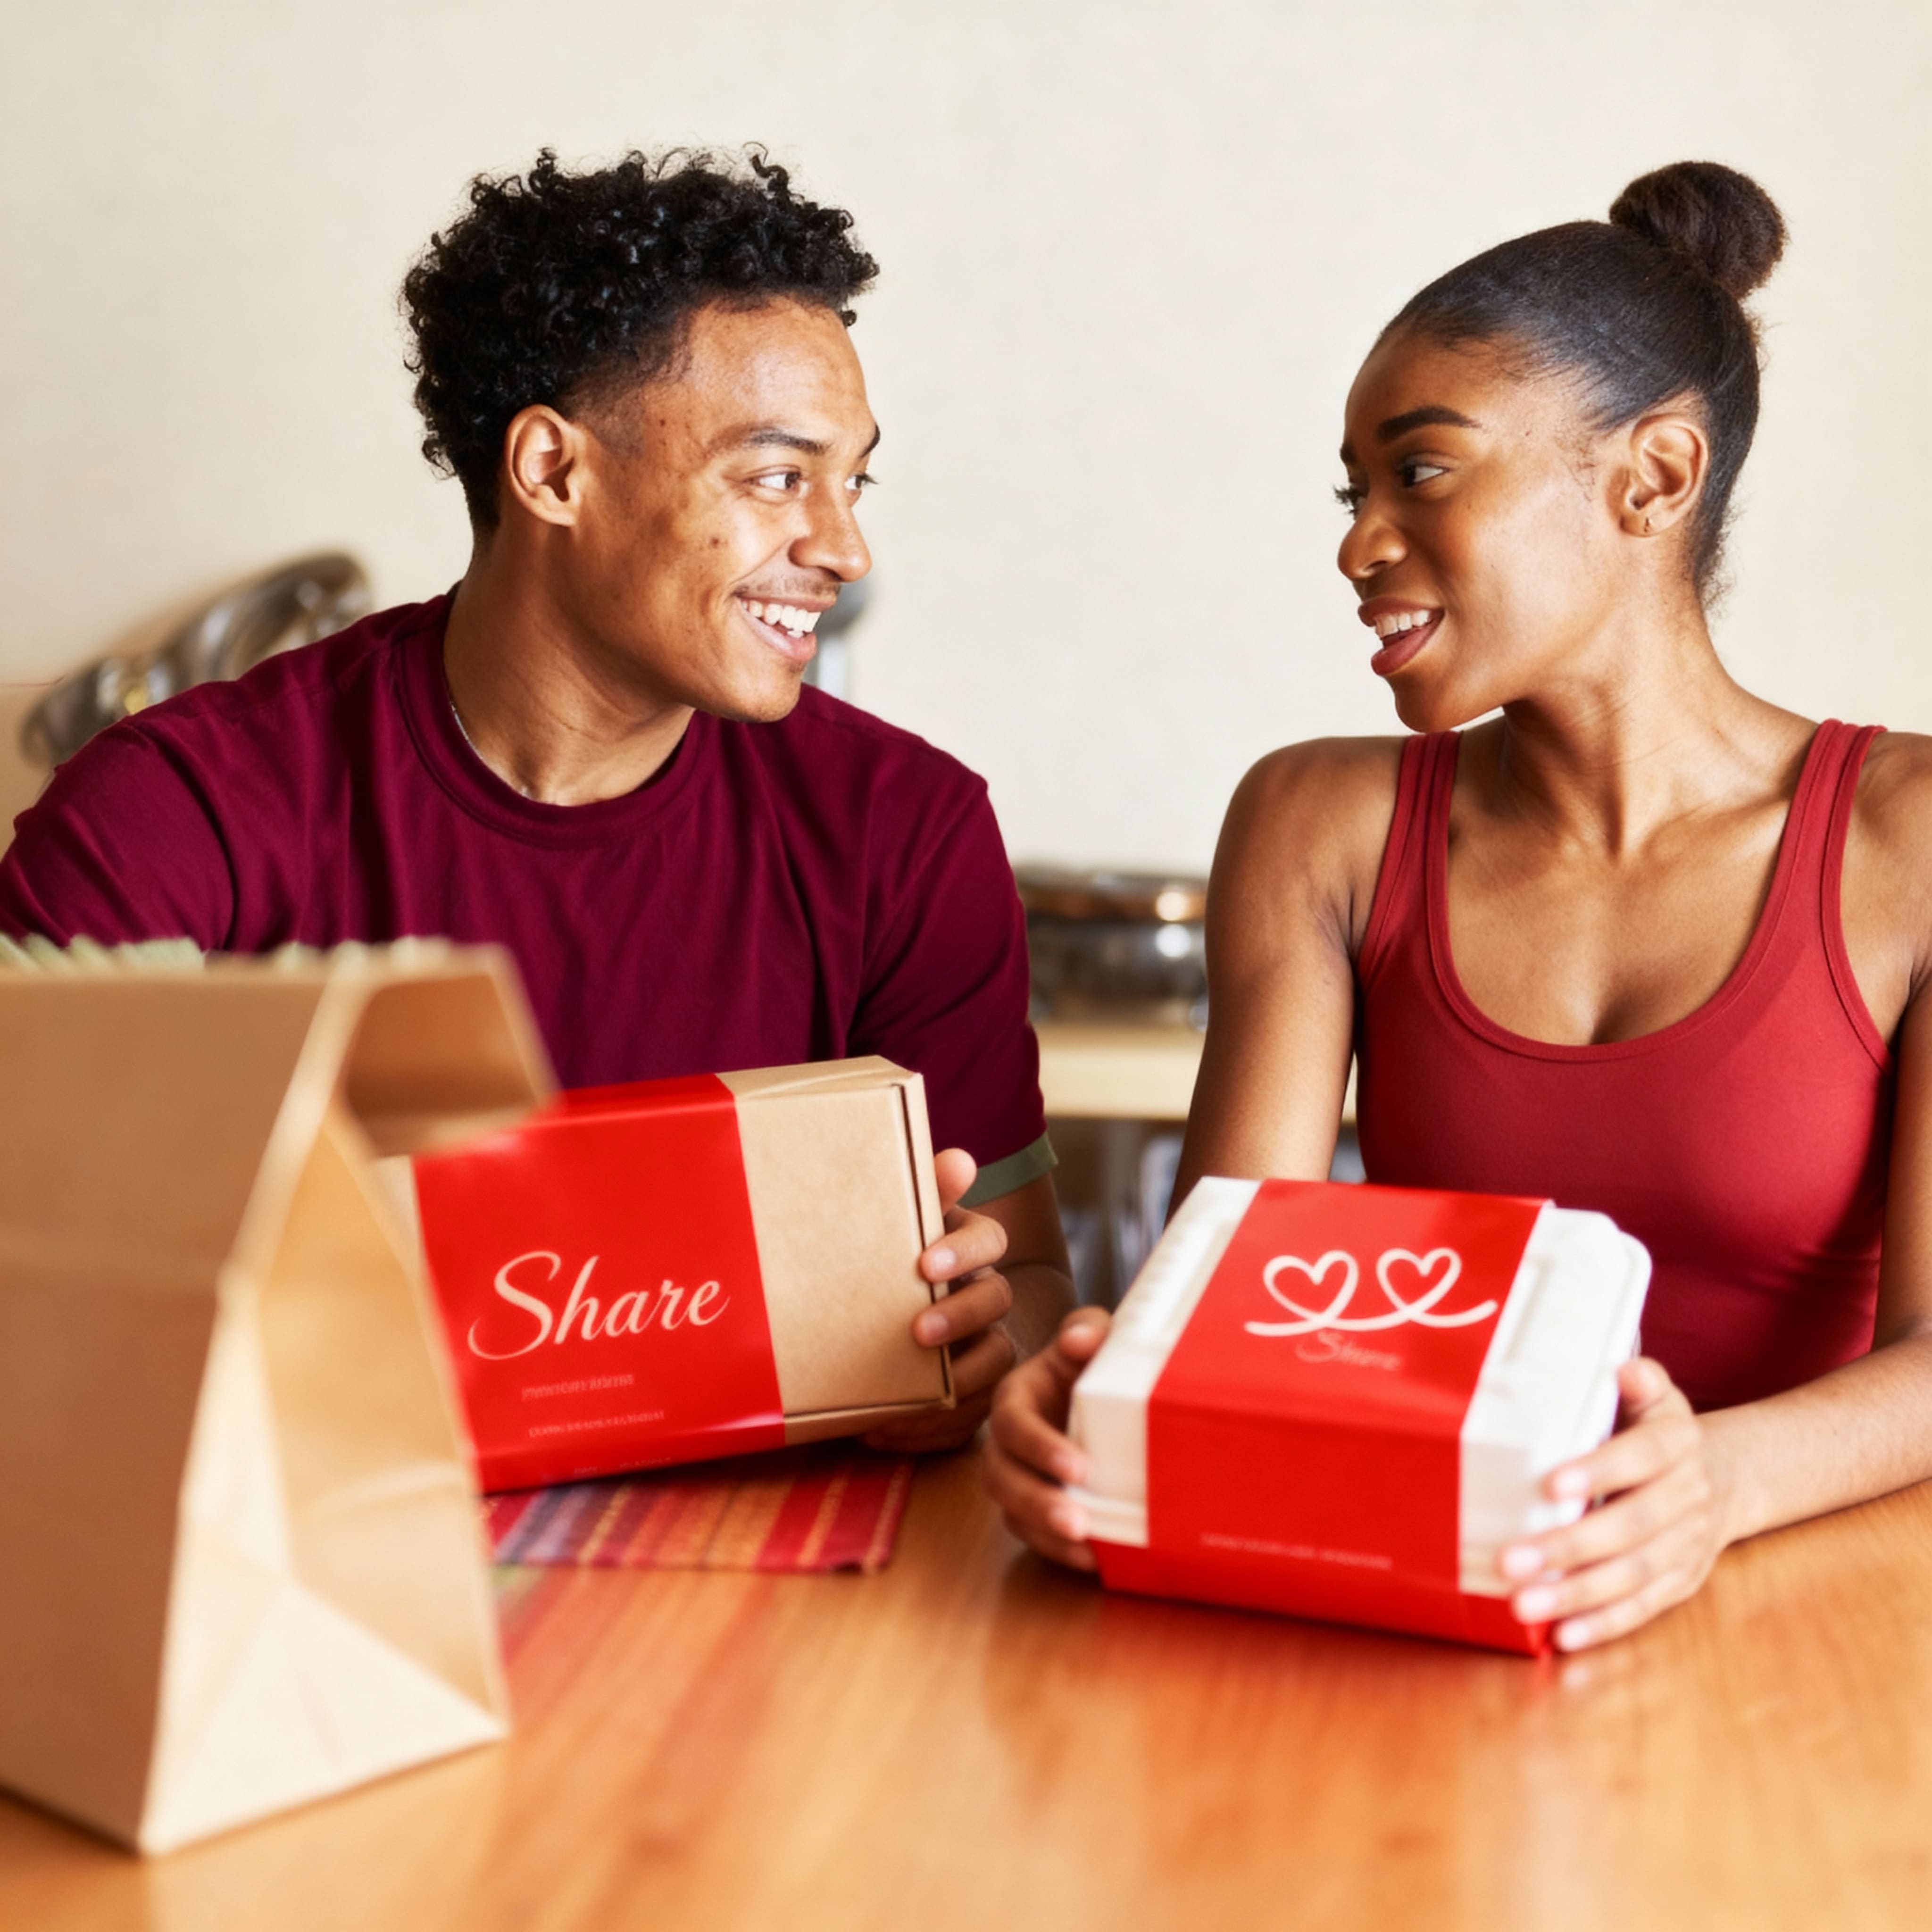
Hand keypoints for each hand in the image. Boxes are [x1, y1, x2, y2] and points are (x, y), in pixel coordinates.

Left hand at [864, 1148, 1016, 1453]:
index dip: (964, 1251)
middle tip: (918, 1331)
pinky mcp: (976, 1393)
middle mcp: (988, 1295)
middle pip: (994, 1301)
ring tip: (900, 1400)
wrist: (901, 1310)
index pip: (988, 1238)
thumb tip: (958, 1160)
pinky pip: (965, 1417)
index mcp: (973, 1247)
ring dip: (954, 1382)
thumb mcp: (908, 1220)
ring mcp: (988, 1344)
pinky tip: (881, 1430)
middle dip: (959, 1316)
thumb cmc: (901, 1253)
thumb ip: (926, 1190)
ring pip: (993, 1363)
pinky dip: (926, 1428)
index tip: (926, 1264)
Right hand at [982, 1307, 1113, 1569]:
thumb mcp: (1092, 1334)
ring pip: (1012, 1512)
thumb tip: (1079, 1340)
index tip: (1079, 1469)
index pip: (1012, 1424)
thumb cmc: (1090, 1361)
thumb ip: (1088, 1328)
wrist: (1099, 1392)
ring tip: (1086, 1547)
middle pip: (1002, 1478)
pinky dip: (1058, 1550)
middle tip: (1078, 1522)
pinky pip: (1032, 1535)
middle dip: (1037, 1503)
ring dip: (1045, 1534)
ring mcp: (1016, 1478)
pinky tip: (1093, 1560)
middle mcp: (1006, 1443)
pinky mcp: (1031, 1508)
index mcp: (1015, 1398)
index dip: (1039, 1448)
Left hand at [1500, 1357, 1728, 1650]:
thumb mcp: (1657, 1396)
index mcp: (1679, 1444)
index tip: (1550, 1485)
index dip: (1600, 1471)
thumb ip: (1641, 1382)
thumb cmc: (1659, 1430)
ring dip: (1577, 1595)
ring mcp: (1686, 1546)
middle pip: (1631, 1527)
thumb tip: (1625, 1371)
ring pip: (1633, 1575)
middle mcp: (1687, 1498)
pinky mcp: (1680, 1583)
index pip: (1642, 1457)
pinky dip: (1604, 1624)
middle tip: (1512, 1560)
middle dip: (1570, 1547)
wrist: (1724, 1477)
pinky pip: (1643, 1608)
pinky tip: (1563, 1636)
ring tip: (1523, 1604)